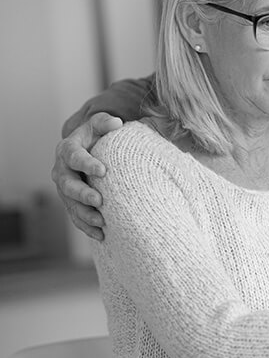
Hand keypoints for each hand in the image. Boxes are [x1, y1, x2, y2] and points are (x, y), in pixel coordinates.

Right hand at [52, 112, 122, 240]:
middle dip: (82, 194)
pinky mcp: (72, 203)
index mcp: (68, 150)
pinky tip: (101, 235)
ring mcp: (65, 189)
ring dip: (85, 214)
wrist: (88, 148)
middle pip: (67, 184)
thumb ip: (105, 122)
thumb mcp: (99, 124)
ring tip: (102, 222)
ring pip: (70, 204)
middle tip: (99, 200)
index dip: (86, 163)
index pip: (74, 156)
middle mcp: (62, 170)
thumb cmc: (97, 135)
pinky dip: (87, 227)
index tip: (103, 171)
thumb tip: (116, 123)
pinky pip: (76, 217)